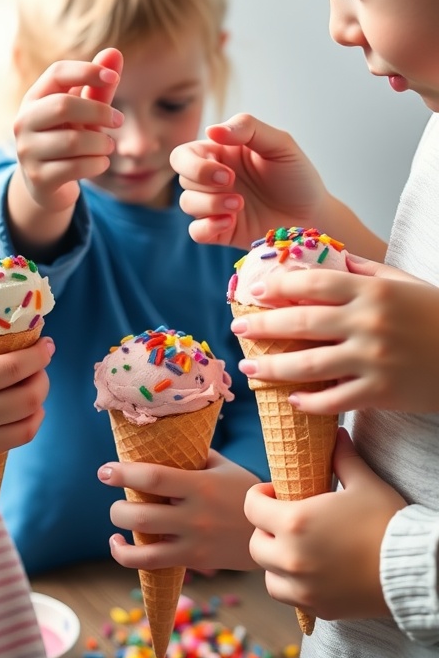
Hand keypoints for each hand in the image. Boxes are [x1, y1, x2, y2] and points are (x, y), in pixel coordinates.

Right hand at [0, 338, 54, 469]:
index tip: (47, 344)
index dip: (38, 354)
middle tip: (40, 364)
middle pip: (30, 392)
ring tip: (35, 384)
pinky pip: (24, 435)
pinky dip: (35, 420)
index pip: (14, 366)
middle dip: (43, 374)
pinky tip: (31, 409)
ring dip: (41, 396)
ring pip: (32, 415)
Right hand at [12, 47, 123, 215]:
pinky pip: (76, 167)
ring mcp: (27, 151)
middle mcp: (24, 121)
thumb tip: (115, 52)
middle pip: (64, 105)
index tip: (114, 78)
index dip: (87, 71)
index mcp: (34, 98)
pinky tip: (100, 162)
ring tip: (108, 146)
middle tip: (119, 120)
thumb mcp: (84, 113)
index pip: (57, 73)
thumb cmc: (68, 137)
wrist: (47, 184)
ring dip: (101, 143)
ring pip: (73, 141)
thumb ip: (99, 87)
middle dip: (99, 111)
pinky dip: (97, 164)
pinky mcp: (38, 178)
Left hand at [98, 451, 259, 571]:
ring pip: (143, 542)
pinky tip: (119, 544)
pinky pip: (151, 563)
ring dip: (120, 529)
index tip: (104, 470)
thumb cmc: (244, 491)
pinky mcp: (193, 560)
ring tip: (117, 518)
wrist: (272, 531)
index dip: (123, 473)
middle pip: (141, 515)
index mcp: (200, 485)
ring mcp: (193, 541)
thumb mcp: (223, 467)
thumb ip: (193, 456)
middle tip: (112, 490)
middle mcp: (194, 515)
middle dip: (117, 506)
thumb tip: (161, 441)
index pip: (153, 477)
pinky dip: (126, 556)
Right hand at [170, 113, 327, 248]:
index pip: (185, 155)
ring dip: (209, 204)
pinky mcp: (222, 231)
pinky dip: (207, 227)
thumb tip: (211, 130)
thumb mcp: (280, 144)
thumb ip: (248, 129)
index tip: (227, 171)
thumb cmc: (297, 176)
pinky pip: (196, 231)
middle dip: (202, 181)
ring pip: (187, 203)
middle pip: (182, 178)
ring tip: (239, 206)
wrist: (315, 215)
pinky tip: (230, 223)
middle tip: (231, 183)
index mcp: (221, 154)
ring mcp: (216, 206)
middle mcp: (214, 179)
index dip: (194, 163)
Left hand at [232, 254, 438, 412]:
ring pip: (309, 364)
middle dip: (263, 326)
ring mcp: (373, 359)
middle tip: (238, 331)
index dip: (279, 286)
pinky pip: (334, 400)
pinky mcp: (381, 393)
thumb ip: (365, 270)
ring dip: (273, 367)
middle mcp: (369, 322)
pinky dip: (309, 402)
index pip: (313, 282)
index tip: (256, 292)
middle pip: (302, 321)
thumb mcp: (404, 283)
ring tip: (251, 367)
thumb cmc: (437, 316)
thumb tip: (330, 255)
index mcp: (372, 290)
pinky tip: (291, 399)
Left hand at [246, 429, 406, 620]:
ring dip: (274, 561)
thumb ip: (343, 457)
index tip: (275, 493)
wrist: (413, 567)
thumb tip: (337, 434)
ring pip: (268, 575)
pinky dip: (291, 585)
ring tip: (293, 549)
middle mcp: (291, 558)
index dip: (260, 496)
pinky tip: (308, 571)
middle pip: (255, 544)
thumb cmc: (387, 521)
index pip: (252, 507)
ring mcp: (303, 587)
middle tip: (284, 521)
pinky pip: (289, 597)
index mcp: (295, 522)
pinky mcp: (318, 608)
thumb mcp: (364, 482)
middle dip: (265, 530)